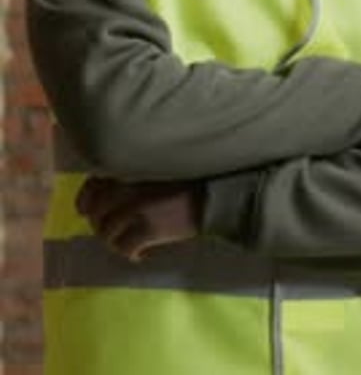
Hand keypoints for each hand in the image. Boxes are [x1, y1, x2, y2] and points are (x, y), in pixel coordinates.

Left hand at [76, 176, 202, 261]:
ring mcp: (135, 208)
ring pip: (107, 233)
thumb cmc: (188, 179)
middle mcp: (126, 186)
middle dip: (100, 226)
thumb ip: (132, 174)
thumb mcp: (155, 168)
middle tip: (112, 233)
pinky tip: (142, 255)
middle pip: (97, 213)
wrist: (213, 195)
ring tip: (127, 245)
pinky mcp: (148, 228)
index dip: (85, 202)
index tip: (85, 211)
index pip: (91, 186)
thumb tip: (108, 194)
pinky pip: (125, 247)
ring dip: (114, 243)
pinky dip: (130, 254)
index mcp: (127, 169)